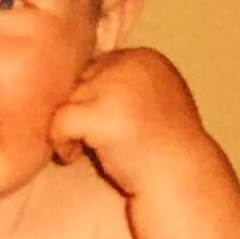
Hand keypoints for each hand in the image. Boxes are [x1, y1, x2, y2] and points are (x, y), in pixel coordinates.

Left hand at [48, 45, 210, 199]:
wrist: (180, 180)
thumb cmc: (165, 148)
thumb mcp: (156, 100)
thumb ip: (127, 84)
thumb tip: (81, 81)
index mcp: (147, 58)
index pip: (99, 65)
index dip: (94, 96)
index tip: (104, 125)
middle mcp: (132, 65)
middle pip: (81, 79)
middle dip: (82, 110)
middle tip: (91, 139)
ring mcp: (116, 88)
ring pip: (68, 99)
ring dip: (70, 126)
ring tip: (84, 149)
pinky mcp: (100, 114)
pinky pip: (60, 120)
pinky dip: (61, 141)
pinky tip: (73, 157)